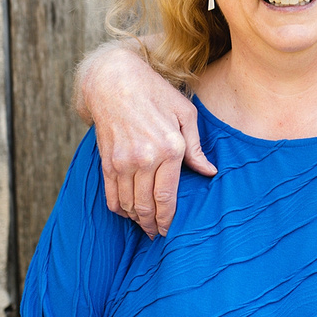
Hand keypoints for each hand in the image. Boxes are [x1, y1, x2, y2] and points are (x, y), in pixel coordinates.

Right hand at [76, 42, 216, 237]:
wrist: (114, 81)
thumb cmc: (156, 94)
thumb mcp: (186, 114)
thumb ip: (197, 147)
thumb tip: (209, 172)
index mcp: (169, 148)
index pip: (167, 197)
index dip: (168, 219)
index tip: (170, 230)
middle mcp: (145, 158)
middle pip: (147, 206)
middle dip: (152, 225)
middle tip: (157, 234)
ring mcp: (122, 161)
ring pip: (129, 204)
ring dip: (137, 219)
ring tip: (145, 225)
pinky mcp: (107, 161)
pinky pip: (111, 195)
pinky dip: (119, 209)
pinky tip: (127, 212)